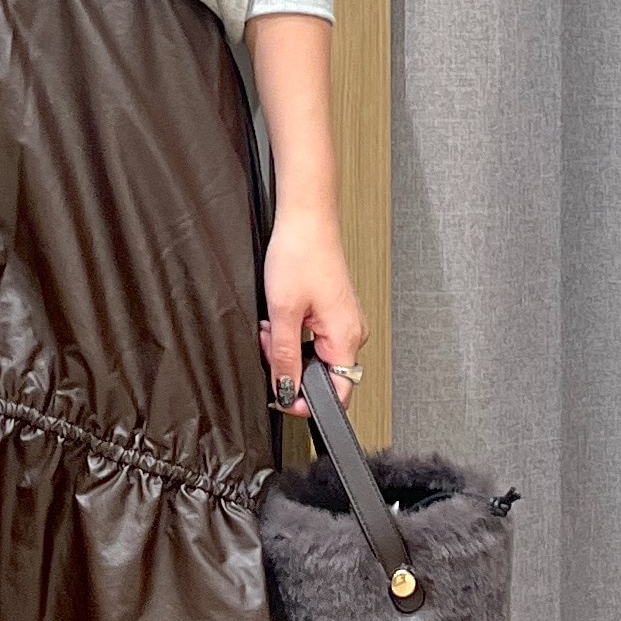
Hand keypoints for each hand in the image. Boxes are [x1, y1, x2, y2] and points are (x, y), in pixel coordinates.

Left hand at [259, 206, 365, 416]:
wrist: (306, 218)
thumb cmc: (301, 253)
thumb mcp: (283, 312)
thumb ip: (284, 359)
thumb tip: (286, 391)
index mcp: (346, 337)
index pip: (337, 393)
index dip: (306, 403)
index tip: (280, 397)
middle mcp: (352, 332)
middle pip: (321, 376)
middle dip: (288, 369)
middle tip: (269, 345)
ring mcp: (344, 322)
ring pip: (313, 357)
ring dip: (286, 349)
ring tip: (273, 324)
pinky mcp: (333, 312)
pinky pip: (312, 339)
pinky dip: (292, 334)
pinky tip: (281, 317)